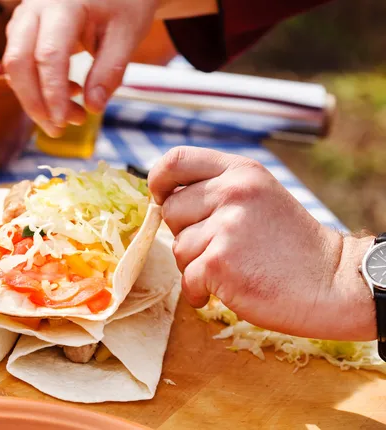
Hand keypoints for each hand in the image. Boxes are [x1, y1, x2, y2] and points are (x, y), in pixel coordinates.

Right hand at [2, 0, 158, 136]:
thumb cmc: (124, 3)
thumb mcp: (127, 35)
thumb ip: (110, 72)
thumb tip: (93, 108)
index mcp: (63, 4)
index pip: (48, 55)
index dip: (53, 93)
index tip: (63, 122)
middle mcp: (36, 7)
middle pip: (18, 61)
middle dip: (34, 102)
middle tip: (57, 130)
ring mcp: (26, 16)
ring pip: (14, 64)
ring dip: (36, 97)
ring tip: (73, 113)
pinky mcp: (25, 28)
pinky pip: (21, 62)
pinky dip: (38, 85)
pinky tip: (67, 93)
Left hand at [148, 146, 375, 340]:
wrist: (332, 282)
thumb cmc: (290, 244)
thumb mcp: (259, 196)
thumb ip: (217, 190)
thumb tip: (163, 200)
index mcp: (240, 171)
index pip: (176, 160)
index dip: (158, 180)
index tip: (160, 197)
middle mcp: (233, 192)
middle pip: (170, 210)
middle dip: (185, 233)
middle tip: (218, 247)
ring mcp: (227, 227)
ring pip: (178, 248)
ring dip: (195, 265)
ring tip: (232, 268)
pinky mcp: (221, 262)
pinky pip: (187, 278)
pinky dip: (199, 291)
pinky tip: (226, 289)